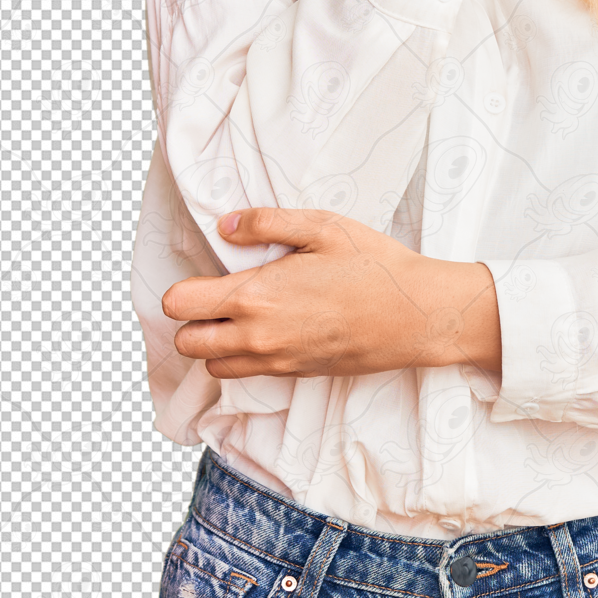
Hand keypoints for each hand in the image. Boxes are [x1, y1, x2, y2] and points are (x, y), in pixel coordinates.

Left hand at [161, 207, 501, 378]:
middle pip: (186, 342)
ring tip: (243, 314)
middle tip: (220, 295)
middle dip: (193, 319)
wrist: (417, 315)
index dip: (184, 288)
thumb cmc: (375, 266)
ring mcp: (276, 361)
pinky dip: (243, 356)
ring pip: (212, 364)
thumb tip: (225, 226)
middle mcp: (258, 336)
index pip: (180, 305)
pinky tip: (269, 329)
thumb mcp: (323, 227)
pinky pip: (245, 374)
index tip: (207, 274)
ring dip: (215, 342)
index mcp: (257, 295)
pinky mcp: (295, 374)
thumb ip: (266, 222)